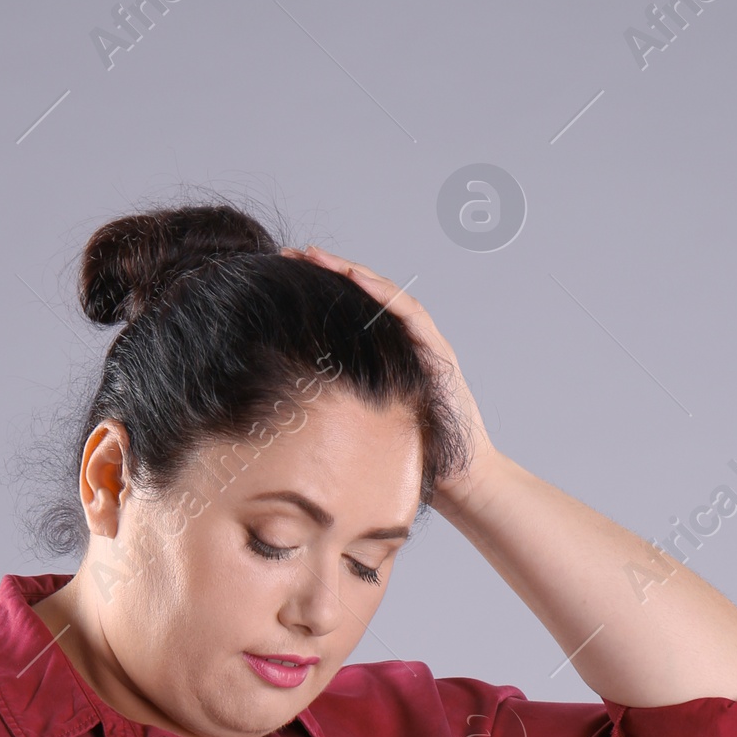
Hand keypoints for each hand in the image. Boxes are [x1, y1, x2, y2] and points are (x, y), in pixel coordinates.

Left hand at [282, 244, 498, 514]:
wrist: (456, 481)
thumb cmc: (408, 461)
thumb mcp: (356, 431)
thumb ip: (333, 411)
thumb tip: (280, 412)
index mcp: (383, 359)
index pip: (349, 315)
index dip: (318, 294)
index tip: (283, 278)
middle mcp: (404, 346)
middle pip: (364, 297)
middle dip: (327, 272)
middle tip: (290, 255)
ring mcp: (423, 345)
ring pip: (385, 295)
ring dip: (351, 273)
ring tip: (317, 256)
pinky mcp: (438, 354)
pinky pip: (410, 315)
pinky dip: (384, 294)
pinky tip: (358, 278)